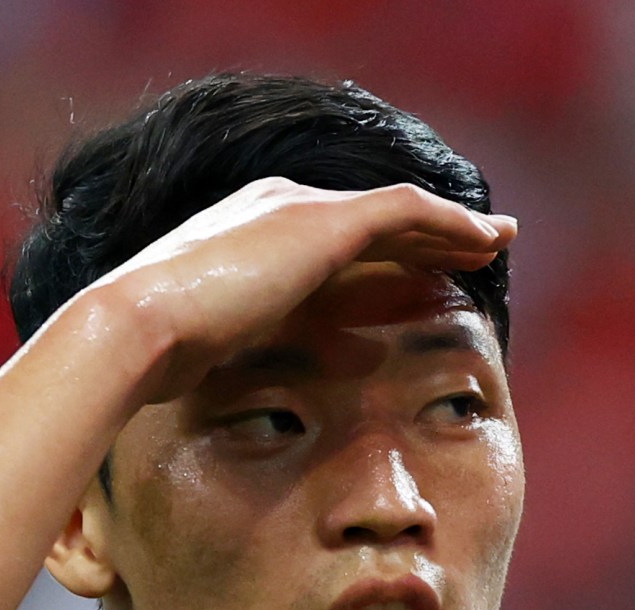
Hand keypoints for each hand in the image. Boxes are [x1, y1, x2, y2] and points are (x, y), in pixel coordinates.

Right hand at [81, 178, 515, 405]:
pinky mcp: (322, 221)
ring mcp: (300, 208)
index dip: (386, 250)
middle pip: (375, 216)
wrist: (138, 329)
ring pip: (400, 210)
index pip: (338, 235)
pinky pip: (407, 213)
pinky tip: (484, 241)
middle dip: (430, 230)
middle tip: (478, 244)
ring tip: (496, 240)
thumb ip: (270, 350)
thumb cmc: (162, 358)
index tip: (424, 269)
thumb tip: (326, 378)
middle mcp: (278, 206)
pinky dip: (449, 223)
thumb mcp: (224, 351)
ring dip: (452, 224)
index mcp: (252, 232)